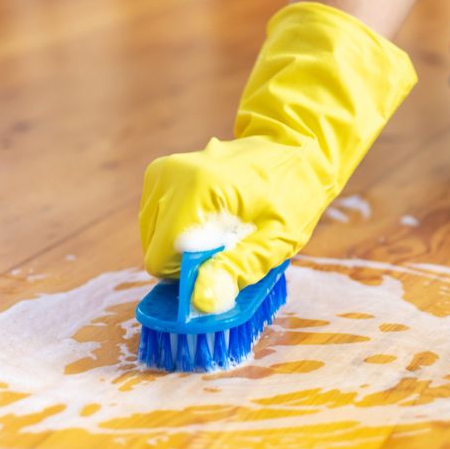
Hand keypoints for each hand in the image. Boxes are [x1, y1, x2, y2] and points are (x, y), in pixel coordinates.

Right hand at [139, 2, 415, 311]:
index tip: (225, 268)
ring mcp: (162, 172)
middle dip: (190, 260)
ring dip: (186, 245)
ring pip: (154, 238)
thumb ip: (236, 268)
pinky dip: (181, 230)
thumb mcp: (276, 239)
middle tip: (232, 243)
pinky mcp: (160, 174)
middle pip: (155, 250)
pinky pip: (157, 222)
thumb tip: (200, 301)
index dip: (190, 276)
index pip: (161, 257)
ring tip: (226, 228)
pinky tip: (214, 218)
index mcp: (198, 188)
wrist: (295, 147)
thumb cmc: (292, 193)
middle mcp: (171, 176)